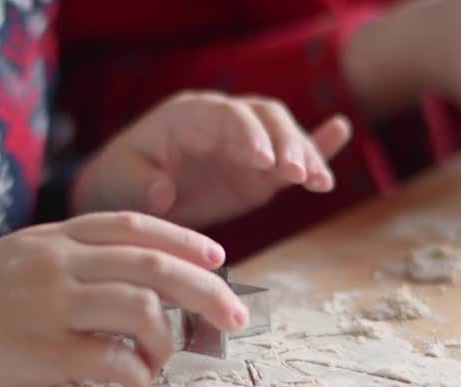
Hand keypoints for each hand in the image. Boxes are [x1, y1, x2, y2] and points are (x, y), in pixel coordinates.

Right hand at [0, 212, 245, 386]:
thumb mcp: (16, 258)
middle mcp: (60, 263)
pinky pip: (111, 360)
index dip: (184, 239)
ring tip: (164, 362)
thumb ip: (66, 262)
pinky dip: (137, 376)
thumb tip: (123, 287)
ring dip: (169, 340)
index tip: (218, 258)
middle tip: (237, 316)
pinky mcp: (43, 351)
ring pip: (142, 309)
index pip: (135, 226)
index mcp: (55, 237)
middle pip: (155, 266)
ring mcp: (52, 305)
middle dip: (208, 292)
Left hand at [70, 91, 352, 227]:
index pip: (228, 117)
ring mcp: (246, 146)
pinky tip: (340, 135)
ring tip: (320, 182)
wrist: (130, 195)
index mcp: (190, 117)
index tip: (263, 160)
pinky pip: (291, 156)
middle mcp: (224, 124)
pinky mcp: (259, 172)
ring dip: (306, 155)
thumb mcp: (121, 180)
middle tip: (297, 174)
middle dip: (285, 143)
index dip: (248, 135)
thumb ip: (139, 184)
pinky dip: (316, 147)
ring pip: (285, 137)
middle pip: (266, 119)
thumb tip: (162, 191)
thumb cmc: (122, 180)